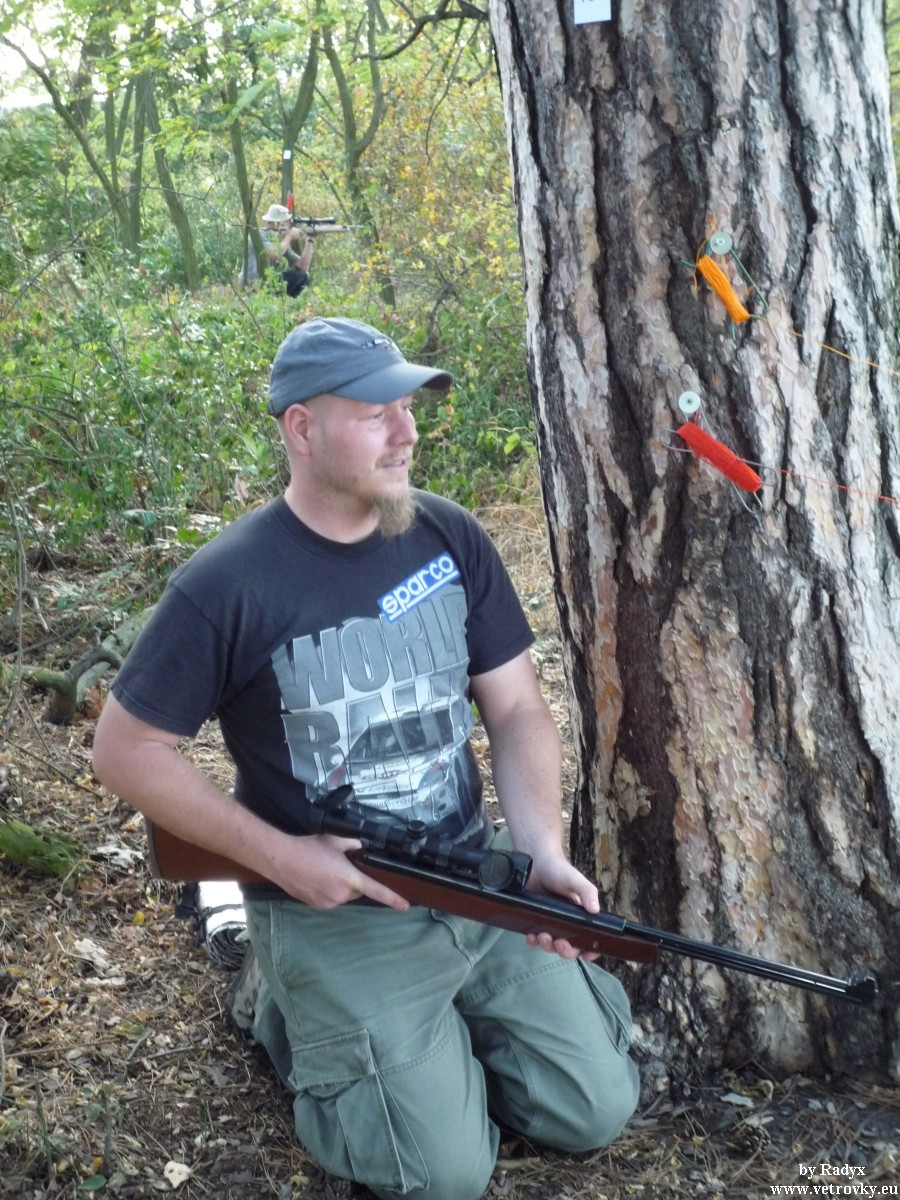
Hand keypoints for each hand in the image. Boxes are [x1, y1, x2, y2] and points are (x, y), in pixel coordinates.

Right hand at [272, 833, 409, 911]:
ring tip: (324, 870)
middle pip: (357, 891)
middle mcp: (341, 894)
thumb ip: (354, 843)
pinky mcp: (317, 906)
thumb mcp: (335, 839)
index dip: (393, 899)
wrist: (282, 859)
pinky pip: (331, 899)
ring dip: (340, 886)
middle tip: (340, 865)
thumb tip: (362, 846)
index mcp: (349, 878)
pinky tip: (317, 878)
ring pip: (343, 896)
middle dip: (354, 880)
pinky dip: (329, 891)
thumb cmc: (308, 848)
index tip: (405, 906)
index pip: (376, 890)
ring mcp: (328, 902)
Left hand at [524, 853, 600, 960]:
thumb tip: (595, 911)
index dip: (590, 950)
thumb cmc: (559, 870)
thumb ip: (587, 892)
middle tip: (560, 944)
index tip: (586, 954)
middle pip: (570, 947)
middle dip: (566, 950)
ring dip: (548, 945)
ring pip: (551, 945)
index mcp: (581, 916)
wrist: (535, 861)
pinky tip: (530, 937)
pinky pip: (534, 938)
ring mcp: (549, 922)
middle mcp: (567, 922)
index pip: (589, 938)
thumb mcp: (575, 880)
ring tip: (543, 936)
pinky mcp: (533, 920)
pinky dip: (533, 941)